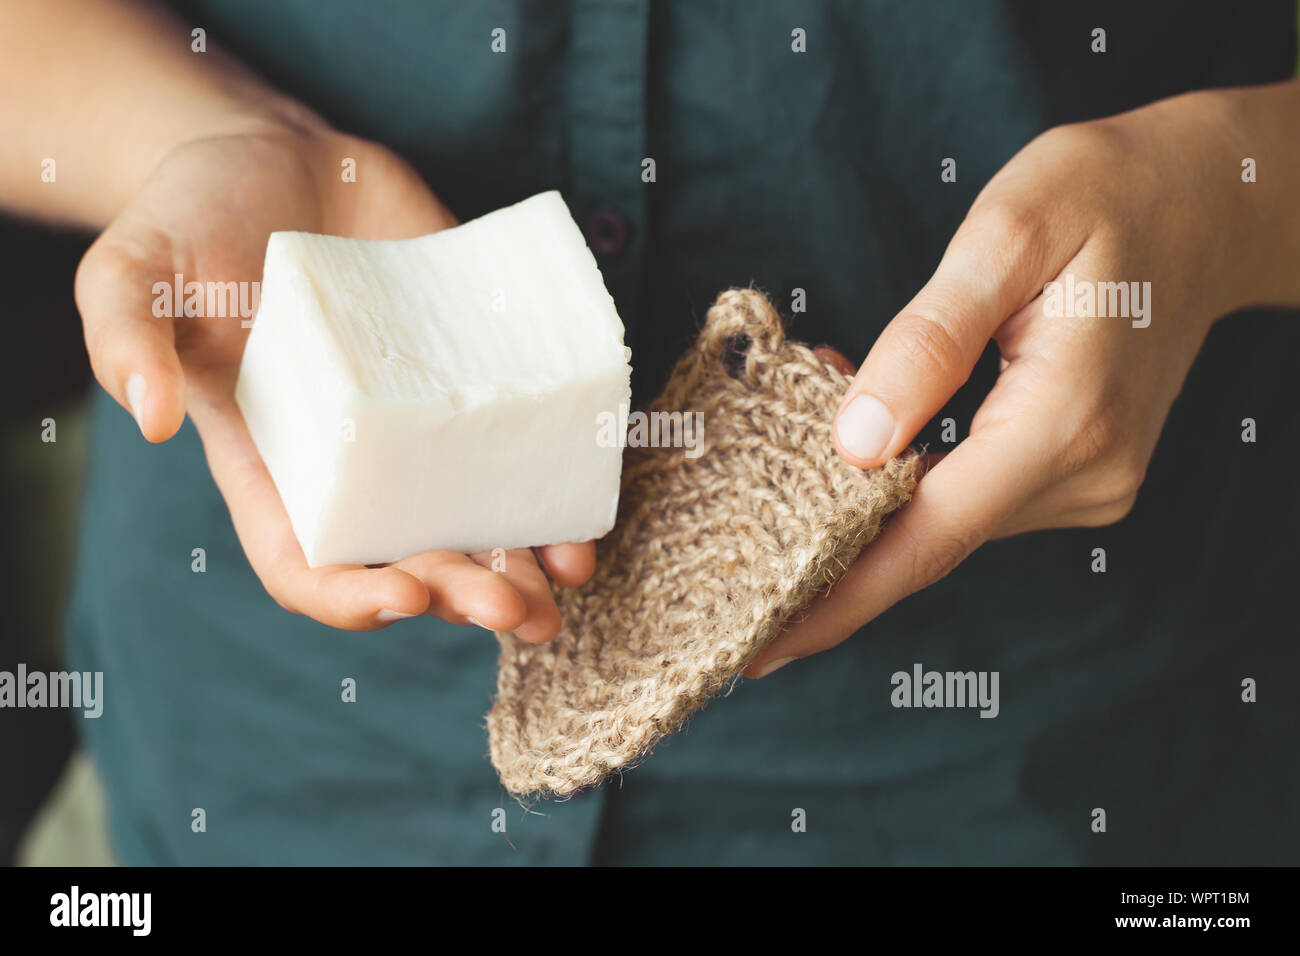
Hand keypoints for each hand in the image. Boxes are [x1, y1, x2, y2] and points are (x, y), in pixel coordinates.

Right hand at [75, 125, 592, 636]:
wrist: (283, 155)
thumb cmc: (192, 218)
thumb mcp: (130, 268)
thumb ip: (124, 336)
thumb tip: (152, 418)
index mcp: (273, 463)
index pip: (307, 562)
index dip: (350, 597)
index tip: (404, 598)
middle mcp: (358, 460)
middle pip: (411, 555)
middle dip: (464, 592)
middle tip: (515, 609)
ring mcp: (423, 419)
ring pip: (478, 514)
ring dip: (527, 558)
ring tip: (568, 576)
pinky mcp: (477, 368)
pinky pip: (525, 434)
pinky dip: (559, 469)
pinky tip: (589, 485)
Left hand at [748, 89, 1271, 676]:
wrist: (1210, 201)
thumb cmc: (1106, 195)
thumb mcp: (1009, 234)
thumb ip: (929, 341)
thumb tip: (856, 441)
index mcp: (1064, 421)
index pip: (927, 539)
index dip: (836, 599)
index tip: (759, 648)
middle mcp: (1084, 475)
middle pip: (929, 542)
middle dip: (829, 544)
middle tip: (734, 543)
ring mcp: (1088, 482)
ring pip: (947, 520)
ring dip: (867, 500)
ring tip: (797, 433)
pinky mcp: (1079, 472)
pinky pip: (973, 496)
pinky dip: (910, 481)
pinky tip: (866, 438)